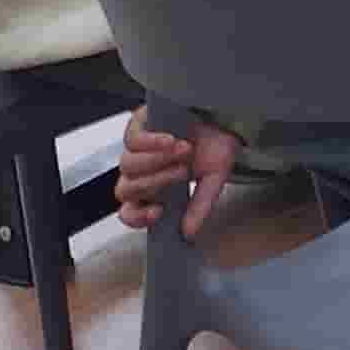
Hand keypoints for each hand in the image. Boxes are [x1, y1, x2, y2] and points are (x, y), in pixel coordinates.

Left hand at [114, 112, 242, 239]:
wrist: (223, 116)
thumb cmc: (215, 148)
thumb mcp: (214, 179)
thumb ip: (201, 205)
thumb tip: (189, 233)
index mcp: (153, 192)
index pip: (130, 213)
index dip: (137, 217)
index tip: (158, 213)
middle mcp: (139, 173)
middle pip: (127, 189)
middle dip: (156, 182)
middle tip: (184, 171)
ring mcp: (135, 150)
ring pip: (128, 166)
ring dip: (157, 161)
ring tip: (185, 150)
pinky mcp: (137, 127)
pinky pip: (133, 140)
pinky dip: (151, 143)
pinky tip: (171, 140)